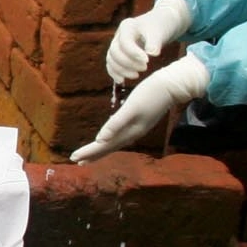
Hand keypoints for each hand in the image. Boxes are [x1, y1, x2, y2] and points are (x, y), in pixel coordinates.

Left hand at [70, 55, 208, 163]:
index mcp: (129, 132)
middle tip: (76, 161)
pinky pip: (120, 136)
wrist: (172, 86)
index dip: (89, 152)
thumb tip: (100, 140)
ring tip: (88, 156)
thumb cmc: (151, 93)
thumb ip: (116, 124)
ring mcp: (137, 129)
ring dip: (101, 150)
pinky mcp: (139, 122)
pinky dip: (111, 140)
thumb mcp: (132, 108)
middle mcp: (132, 134)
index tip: (74, 158)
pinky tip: (107, 140)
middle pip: (108, 147)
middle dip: (92, 154)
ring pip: (115, 143)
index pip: (104, 146)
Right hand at [106, 0, 192, 84]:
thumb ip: (155, 42)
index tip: (148, 61)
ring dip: (121, 70)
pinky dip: (115, 73)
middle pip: (114, 52)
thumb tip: (152, 54)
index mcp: (127, 26)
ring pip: (110, 60)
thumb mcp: (159, 32)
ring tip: (136, 75)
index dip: (133, 53)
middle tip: (145, 68)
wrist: (158, 25)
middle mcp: (118, 35)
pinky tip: (122, 81)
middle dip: (128, 63)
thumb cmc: (160, 27)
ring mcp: (116, 45)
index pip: (125, 42)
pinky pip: (111, 65)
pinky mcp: (117, 54)